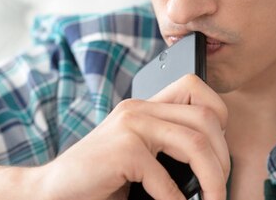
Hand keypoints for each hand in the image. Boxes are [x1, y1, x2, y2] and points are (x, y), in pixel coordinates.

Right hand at [36, 74, 229, 199]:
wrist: (53, 190)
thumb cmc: (100, 178)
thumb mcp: (140, 155)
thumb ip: (168, 147)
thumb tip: (217, 164)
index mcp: (144, 106)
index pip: (195, 87)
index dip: (219, 117)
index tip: (219, 154)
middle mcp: (138, 108)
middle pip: (206, 117)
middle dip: (222, 158)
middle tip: (218, 190)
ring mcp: (129, 125)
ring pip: (194, 142)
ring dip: (212, 179)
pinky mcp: (122, 149)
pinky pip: (165, 177)